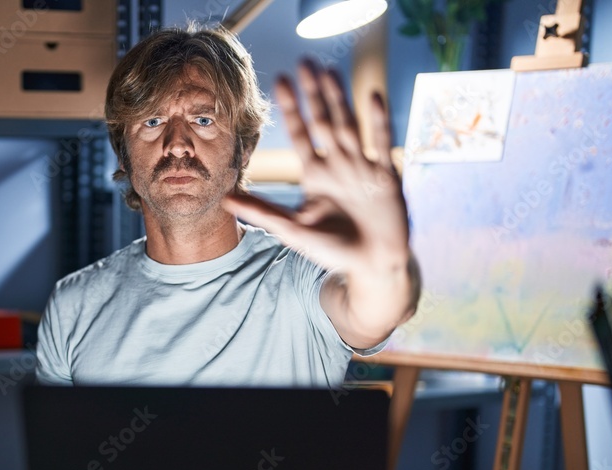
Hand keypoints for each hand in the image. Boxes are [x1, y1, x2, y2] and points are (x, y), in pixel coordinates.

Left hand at [223, 58, 408, 274]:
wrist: (371, 265)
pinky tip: (372, 95)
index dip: (291, 109)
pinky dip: (378, 120)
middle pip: (324, 121)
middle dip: (314, 94)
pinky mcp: (385, 176)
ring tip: (330, 72)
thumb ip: (263, 212)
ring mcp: (362, 167)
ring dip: (340, 99)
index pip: (301, 134)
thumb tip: (225, 200)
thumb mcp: (293, 229)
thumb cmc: (333, 249)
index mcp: (316, 174)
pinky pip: (381, 143)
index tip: (279, 81)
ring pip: (349, 125)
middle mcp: (338, 164)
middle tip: (304, 62)